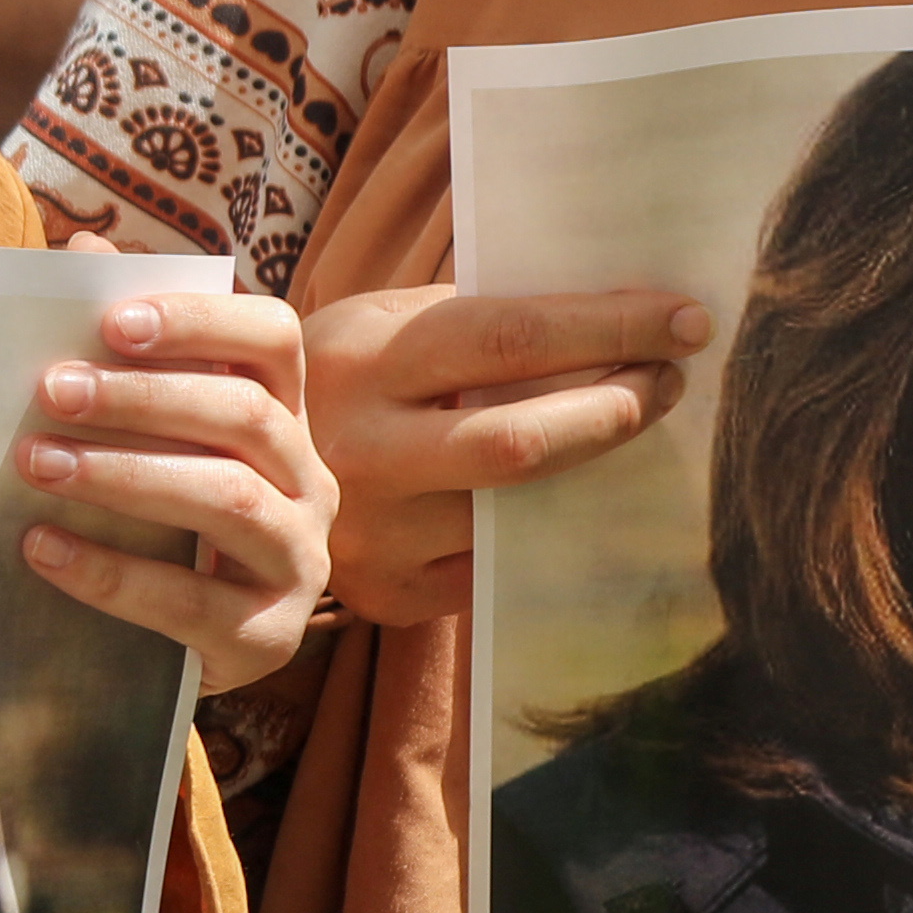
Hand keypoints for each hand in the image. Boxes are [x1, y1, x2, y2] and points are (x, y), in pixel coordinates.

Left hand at [5, 275, 334, 692]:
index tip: (114, 321)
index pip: (274, 341)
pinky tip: (42, 550)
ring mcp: (300, 561)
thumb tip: (82, 252)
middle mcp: (311, 482)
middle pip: (245, 417)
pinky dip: (111, 573)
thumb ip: (121, 353)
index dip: (202, 322)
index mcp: (284, 418)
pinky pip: (193, 601)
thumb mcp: (147, 441)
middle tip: (48, 390)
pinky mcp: (268, 638)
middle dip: (144, 398)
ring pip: (229, 500)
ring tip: (36, 464)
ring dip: (125, 475)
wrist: (182, 652)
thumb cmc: (162, 526)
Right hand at [301, 281, 709, 634]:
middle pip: (521, 442)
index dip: (609, 329)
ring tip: (624, 430)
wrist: (228, 462)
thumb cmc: (342, 374)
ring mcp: (372, 534)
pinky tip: (570, 497)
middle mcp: (360, 453)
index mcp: (363, 361)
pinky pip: (498, 565)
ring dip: (595, 470)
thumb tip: (619, 317)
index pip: (509, 339)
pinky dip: (548, 527)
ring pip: (517, 512)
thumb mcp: (382, 322)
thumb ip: (478, 320)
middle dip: (617, 408)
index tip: (684, 319)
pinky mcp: (388, 595)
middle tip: (671, 380)